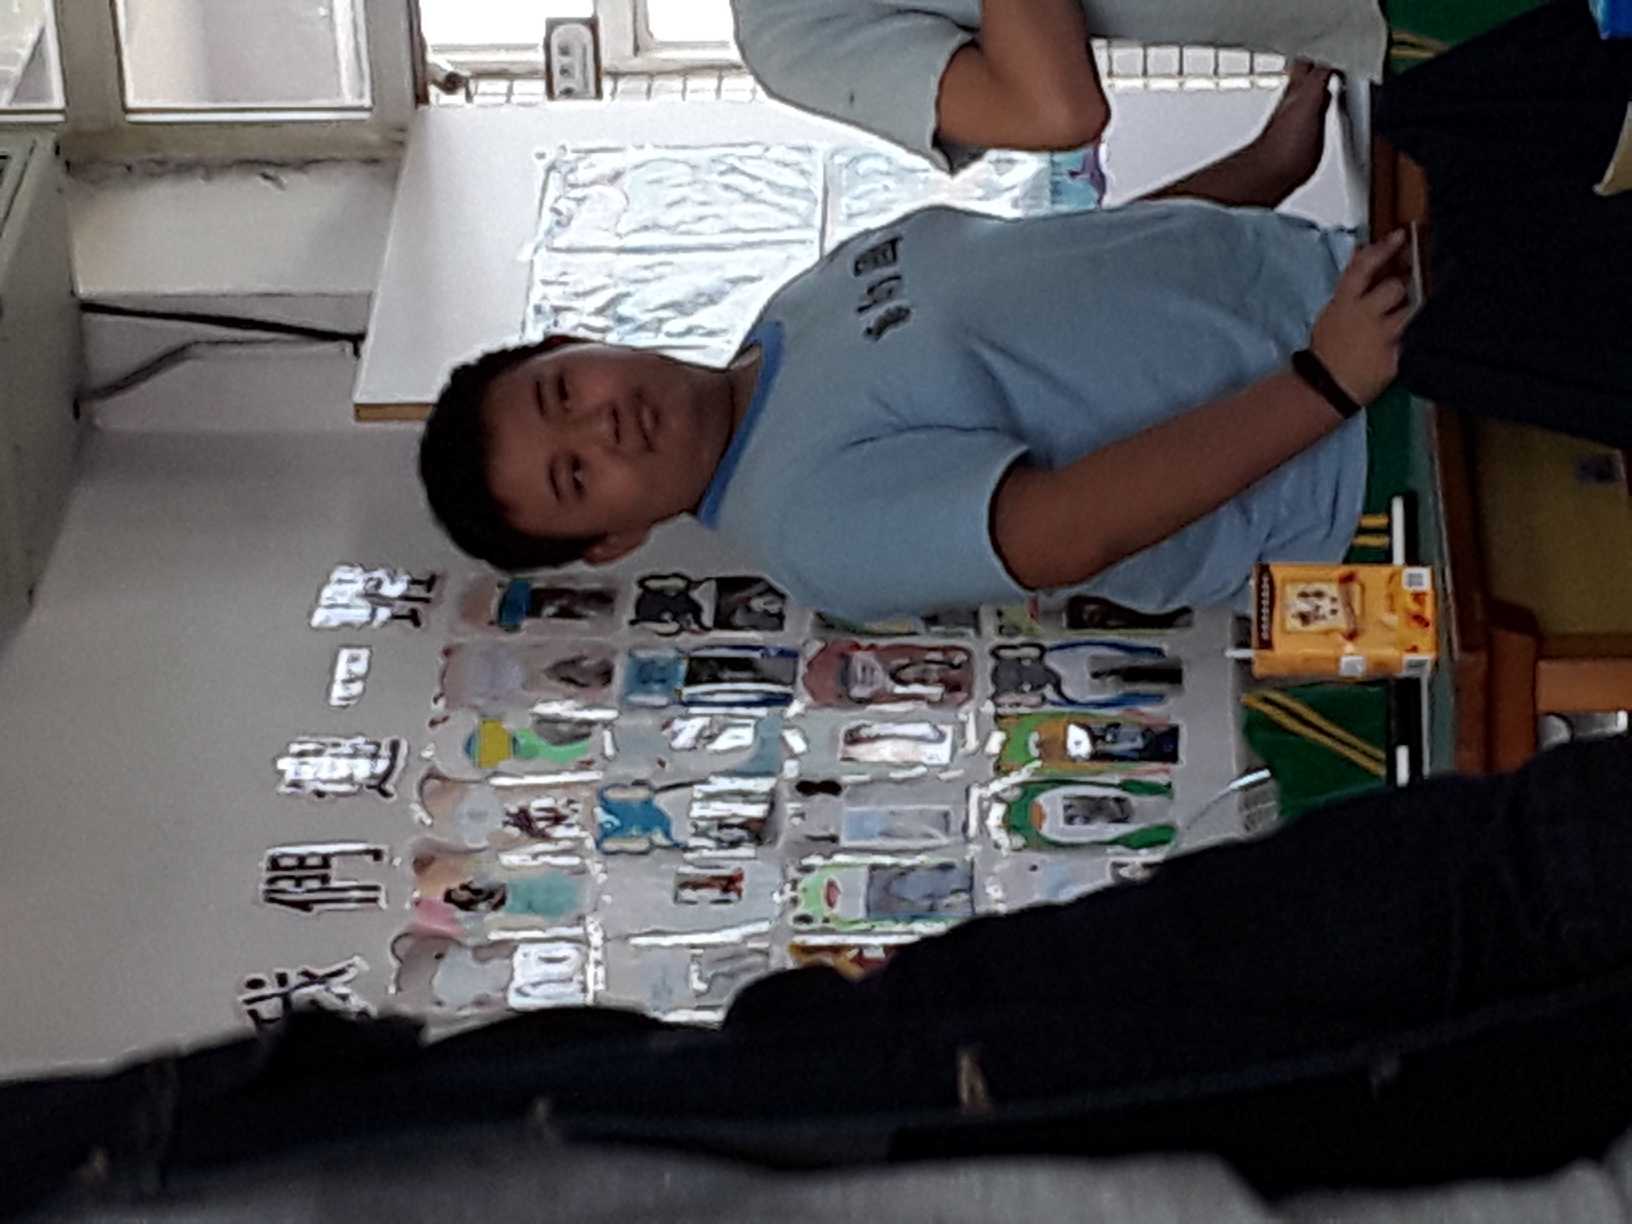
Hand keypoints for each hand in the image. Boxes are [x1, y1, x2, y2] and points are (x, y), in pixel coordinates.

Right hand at [1310, 230, 1410, 405]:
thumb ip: (1352, 284)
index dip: (1383, 248)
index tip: (1399, 236)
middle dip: (1400, 290)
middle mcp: (1364, 316)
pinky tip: (1414, 338)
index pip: (1364, 266)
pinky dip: (1418, 335)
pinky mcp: (1397, 357)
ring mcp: (1383, 337)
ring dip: (1410, 312)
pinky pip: (1417, 337)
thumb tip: (1363, 251)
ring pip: (1410, 311)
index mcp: (1344, 303)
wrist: (1326, 387)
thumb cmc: (1329, 348)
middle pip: (1395, 287)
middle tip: (1398, 297)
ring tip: (1400, 321)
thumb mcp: (1332, 312)